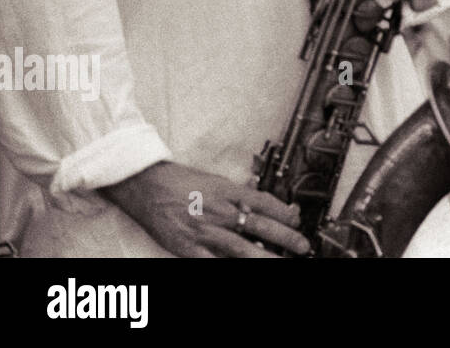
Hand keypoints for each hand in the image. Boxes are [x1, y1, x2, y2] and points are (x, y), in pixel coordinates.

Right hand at [99, 161, 310, 257]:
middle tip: (303, 246)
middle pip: (260, 225)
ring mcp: (205, 231)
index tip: (297, 220)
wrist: (146, 186)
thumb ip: (239, 194)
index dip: (285, 212)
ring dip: (265, 257)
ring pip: (242, 248)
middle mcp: (220, 211)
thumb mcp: (216, 181)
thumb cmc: (181, 183)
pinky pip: (213, 263)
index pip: (264, 202)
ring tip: (282, 263)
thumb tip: (261, 203)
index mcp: (228, 192)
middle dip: (286, 237)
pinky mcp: (188, 248)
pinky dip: (227, 267)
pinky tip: (241, 269)